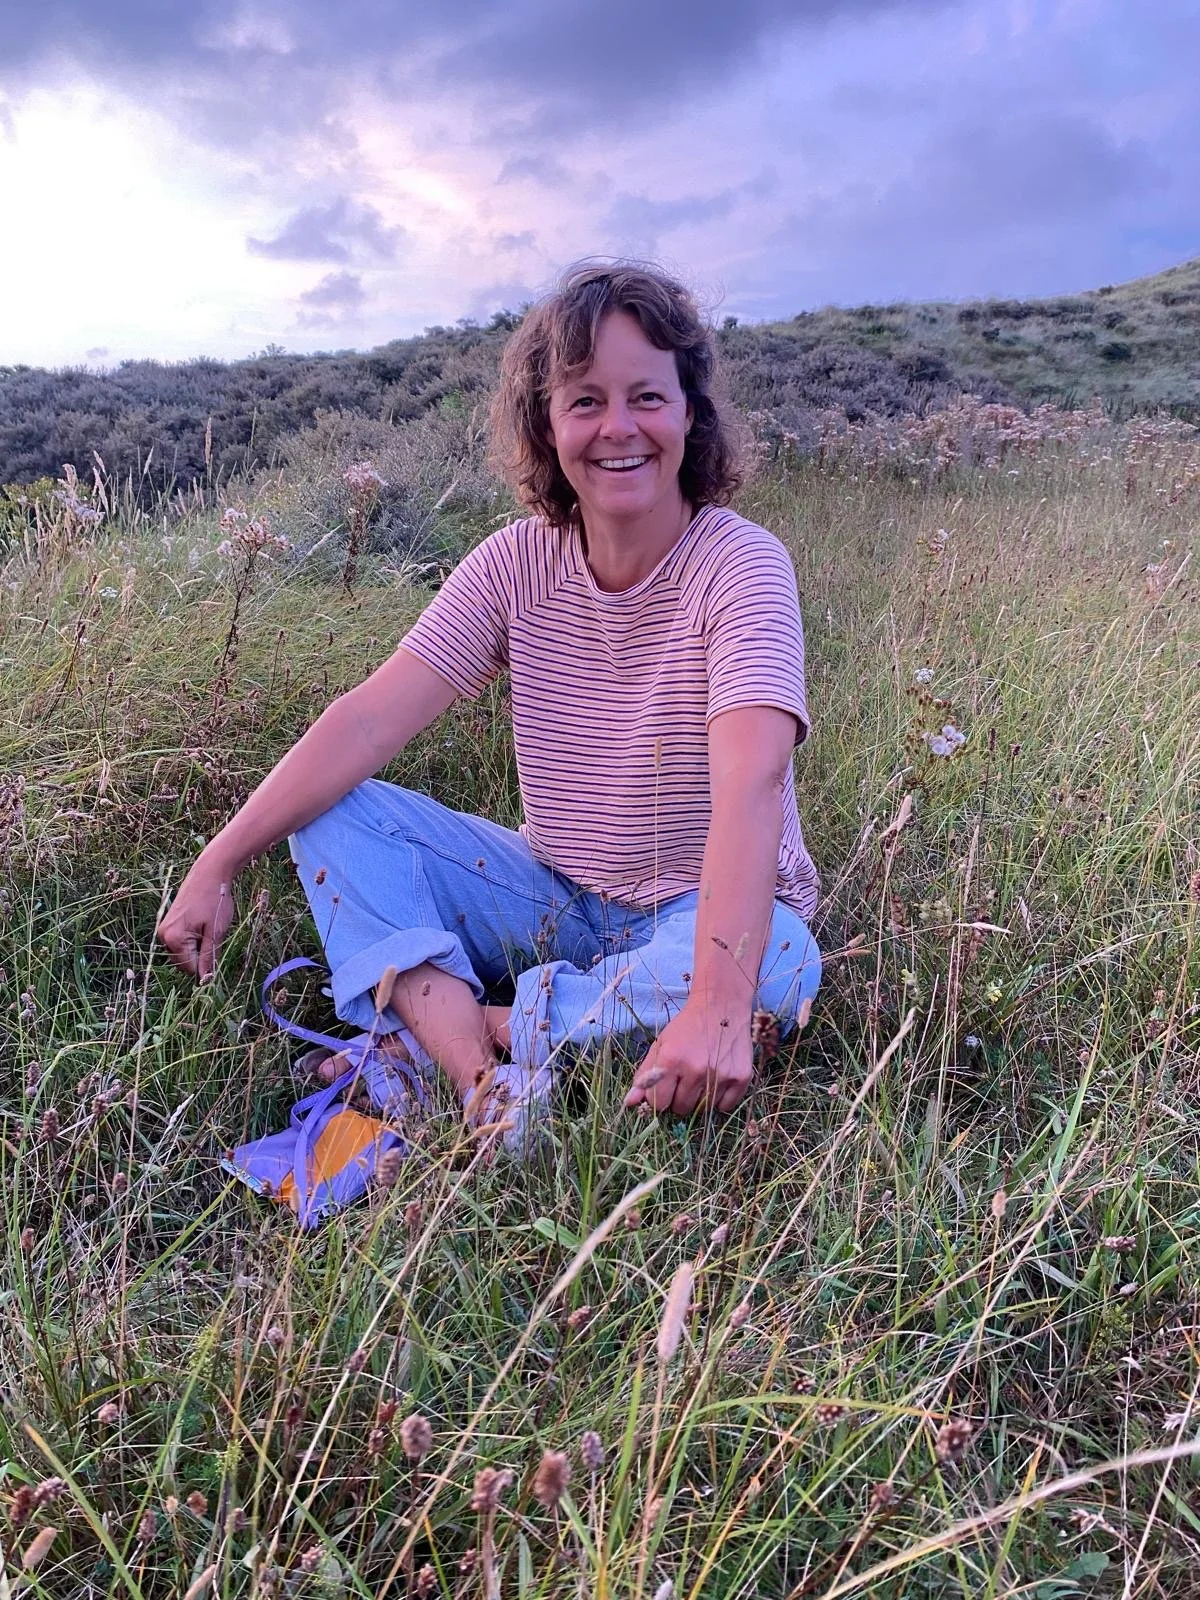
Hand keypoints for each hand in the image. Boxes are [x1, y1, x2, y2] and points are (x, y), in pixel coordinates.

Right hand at [156, 858, 235, 979]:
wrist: (208, 874)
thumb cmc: (215, 900)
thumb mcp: (216, 931)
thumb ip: (209, 956)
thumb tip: (205, 979)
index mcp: (174, 939)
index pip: (189, 968)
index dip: (205, 969)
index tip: (218, 960)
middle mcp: (164, 936)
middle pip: (183, 963)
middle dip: (199, 959)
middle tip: (214, 941)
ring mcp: (164, 929)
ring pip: (181, 953)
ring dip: (196, 950)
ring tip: (208, 931)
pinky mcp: (168, 924)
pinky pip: (179, 942)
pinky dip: (191, 941)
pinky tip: (202, 927)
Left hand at [624, 1002, 753, 1117]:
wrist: (722, 1006)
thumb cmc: (687, 1027)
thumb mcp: (661, 1044)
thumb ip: (645, 1075)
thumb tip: (630, 1103)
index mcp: (672, 1060)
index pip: (659, 1102)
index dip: (659, 1098)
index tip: (664, 1089)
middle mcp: (696, 1069)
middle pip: (681, 1108)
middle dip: (679, 1098)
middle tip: (684, 1080)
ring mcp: (721, 1075)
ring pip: (703, 1109)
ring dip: (699, 1099)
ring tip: (700, 1078)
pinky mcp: (741, 1078)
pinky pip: (725, 1107)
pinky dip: (719, 1100)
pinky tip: (716, 1081)